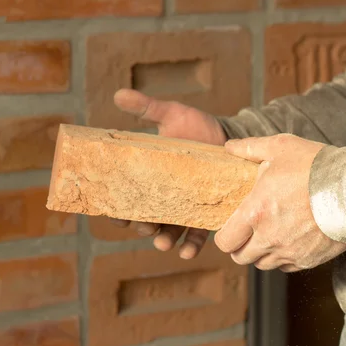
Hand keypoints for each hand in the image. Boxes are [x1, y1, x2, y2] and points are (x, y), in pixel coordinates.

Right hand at [110, 88, 227, 258]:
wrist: (230, 135)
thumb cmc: (196, 126)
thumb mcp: (171, 114)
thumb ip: (146, 108)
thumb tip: (119, 93)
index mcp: (150, 176)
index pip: (128, 196)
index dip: (118, 208)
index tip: (115, 214)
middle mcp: (165, 196)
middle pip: (146, 218)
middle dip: (142, 226)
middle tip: (143, 227)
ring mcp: (185, 207)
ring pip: (168, 231)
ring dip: (163, 240)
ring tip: (163, 242)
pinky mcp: (206, 213)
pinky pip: (196, 235)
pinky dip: (190, 246)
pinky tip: (187, 251)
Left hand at [214, 134, 345, 271]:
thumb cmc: (316, 166)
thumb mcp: (280, 147)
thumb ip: (250, 148)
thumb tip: (229, 146)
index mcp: (255, 213)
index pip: (224, 241)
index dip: (223, 236)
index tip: (230, 226)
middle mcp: (269, 238)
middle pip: (240, 257)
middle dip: (239, 246)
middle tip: (247, 232)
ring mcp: (289, 251)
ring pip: (262, 264)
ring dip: (260, 253)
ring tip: (267, 235)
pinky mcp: (309, 259)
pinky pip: (285, 267)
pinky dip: (282, 258)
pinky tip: (288, 240)